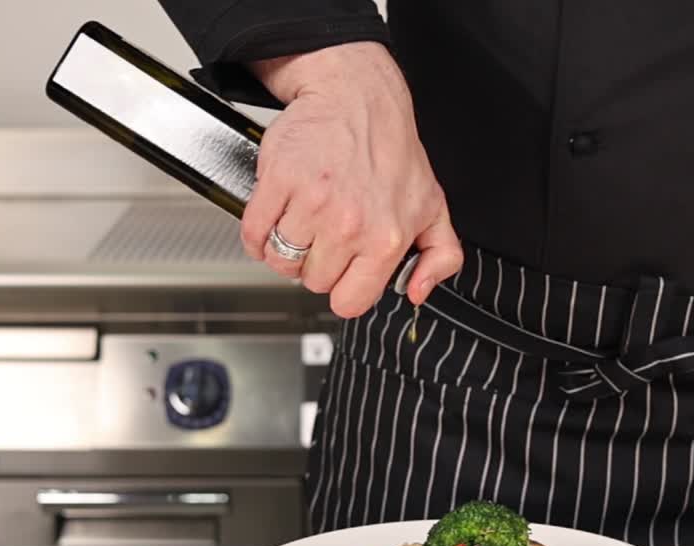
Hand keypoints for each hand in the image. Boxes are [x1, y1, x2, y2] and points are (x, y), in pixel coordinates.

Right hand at [241, 42, 462, 317]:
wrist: (357, 97)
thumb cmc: (391, 150)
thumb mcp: (432, 206)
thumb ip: (439, 255)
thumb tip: (417, 290)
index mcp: (386, 239)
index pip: (350, 301)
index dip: (342, 289)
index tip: (342, 270)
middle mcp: (350, 225)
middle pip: (311, 281)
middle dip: (314, 263)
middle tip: (323, 235)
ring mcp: (312, 203)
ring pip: (280, 260)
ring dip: (285, 247)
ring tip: (301, 222)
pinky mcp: (280, 181)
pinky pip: (254, 232)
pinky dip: (257, 233)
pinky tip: (276, 217)